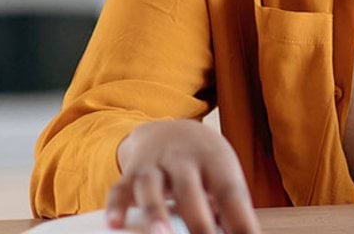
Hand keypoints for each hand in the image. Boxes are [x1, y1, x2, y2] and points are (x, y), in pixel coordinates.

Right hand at [106, 119, 260, 233]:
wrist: (171, 130)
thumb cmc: (204, 164)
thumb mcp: (223, 176)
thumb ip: (231, 209)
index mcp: (216, 161)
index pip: (230, 192)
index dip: (239, 219)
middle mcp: (184, 160)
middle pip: (190, 190)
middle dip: (198, 221)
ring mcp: (155, 165)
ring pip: (151, 187)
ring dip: (155, 212)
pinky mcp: (130, 173)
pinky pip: (120, 189)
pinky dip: (116, 206)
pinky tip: (114, 224)